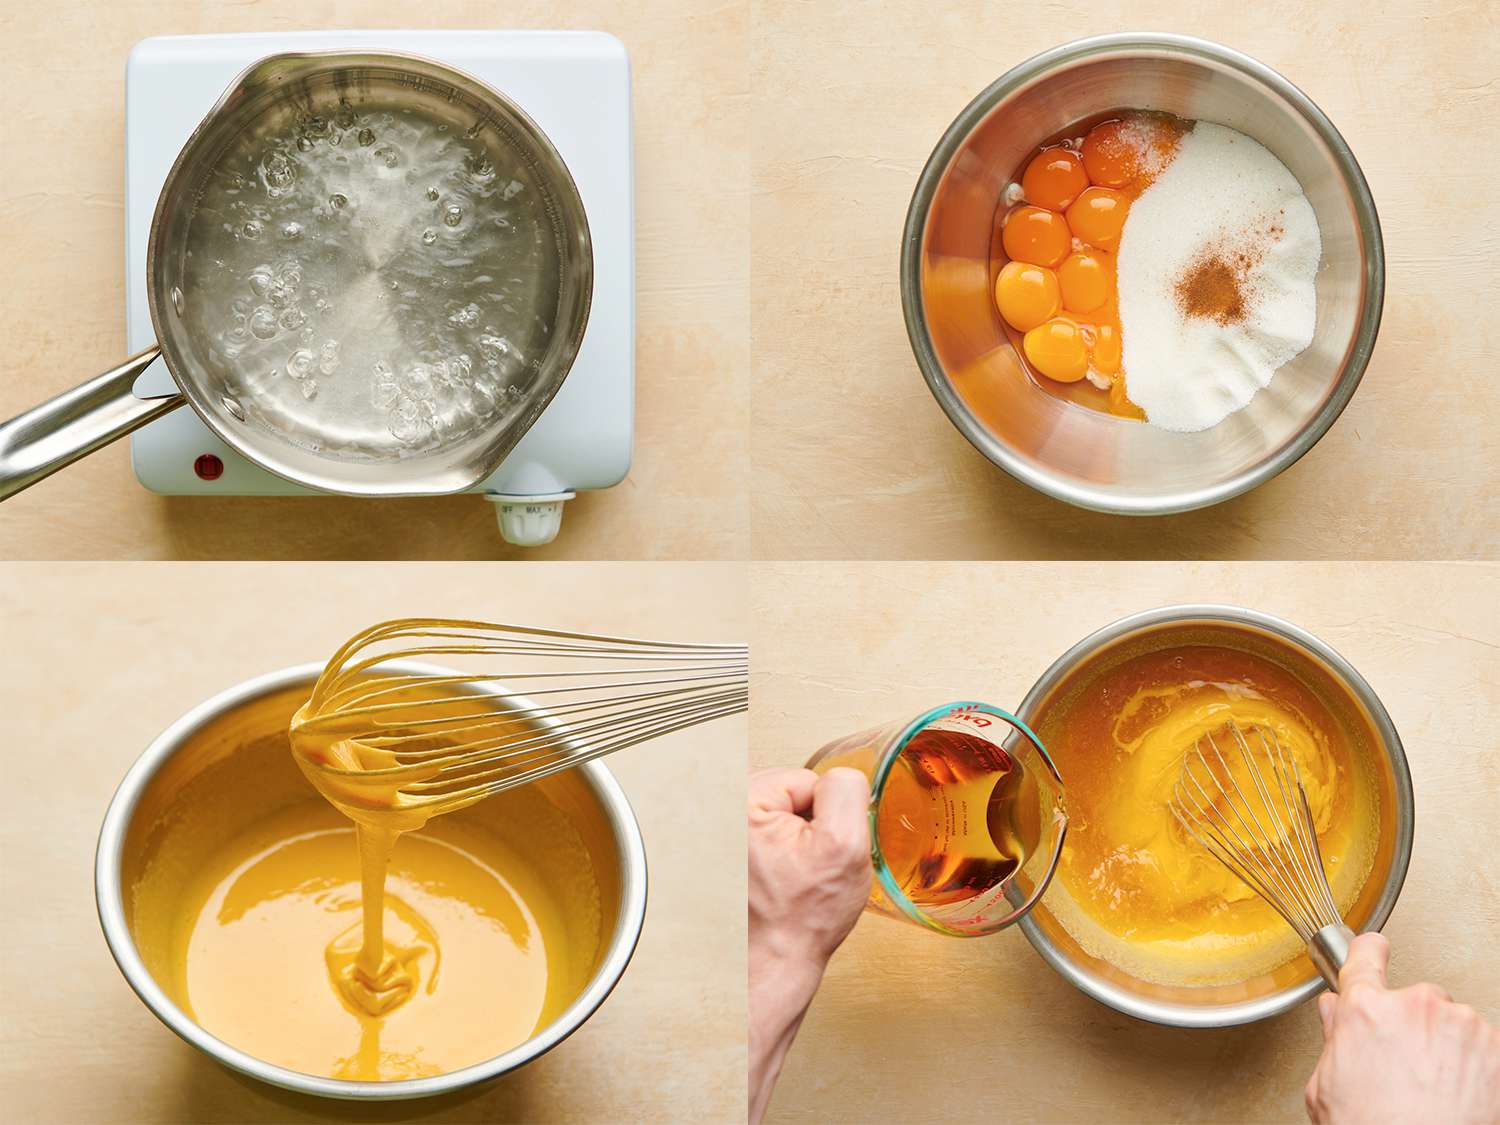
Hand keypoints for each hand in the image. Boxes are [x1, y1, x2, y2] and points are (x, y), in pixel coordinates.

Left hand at [747, 767, 870, 1122]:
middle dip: (808, 828)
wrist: (770, 966)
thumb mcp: (844, 846)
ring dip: (794, 846)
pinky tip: (778, 885)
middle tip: (806, 870)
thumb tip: (843, 778)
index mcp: (741, 797)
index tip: (819, 854)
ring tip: (791, 881)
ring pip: (781, 820)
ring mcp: (717, 835)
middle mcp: (719, 811)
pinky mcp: (722, 855)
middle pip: (791, 797)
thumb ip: (846, 792)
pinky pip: (766, 840)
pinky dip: (778, 859)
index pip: (808, 780)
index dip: (828, 817)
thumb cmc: (800, 919)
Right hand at [1305, 932, 1499, 1124]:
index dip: (1369, 954)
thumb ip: (1333, 1038)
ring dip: (1450, 1047)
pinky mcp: (1497, 1049)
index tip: (1374, 950)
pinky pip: (1487, 1047)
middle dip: (1414, 1025)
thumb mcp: (1327, 1087)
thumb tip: (1335, 1013)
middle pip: (1417, 999)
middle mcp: (1415, 1006)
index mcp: (1366, 1009)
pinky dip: (1479, 1067)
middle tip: (1409, 1065)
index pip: (1366, 956)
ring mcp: (1462, 1025)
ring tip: (1438, 1089)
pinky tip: (1463, 1096)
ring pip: (1456, 1024)